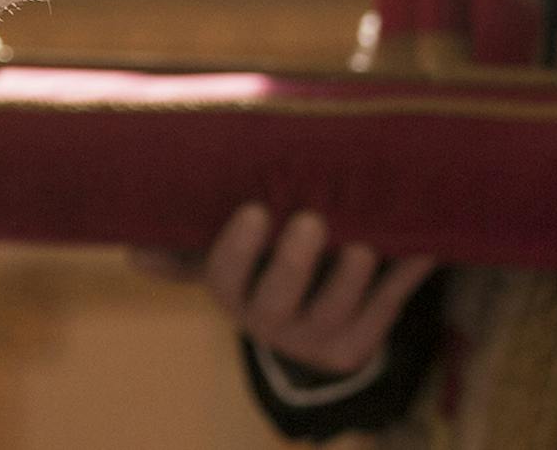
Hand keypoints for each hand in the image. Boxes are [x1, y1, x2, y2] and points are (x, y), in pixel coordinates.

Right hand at [182, 202, 436, 375]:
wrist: (304, 314)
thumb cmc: (259, 257)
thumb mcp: (220, 251)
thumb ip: (184, 248)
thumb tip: (132, 253)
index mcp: (233, 292)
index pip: (224, 277)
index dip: (238, 249)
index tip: (255, 210)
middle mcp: (268, 323)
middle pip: (277, 304)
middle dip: (293, 266)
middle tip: (311, 222)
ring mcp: (315, 339)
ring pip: (334, 317)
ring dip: (351, 282)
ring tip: (364, 246)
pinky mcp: (356, 347)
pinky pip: (385, 314)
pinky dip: (405, 281)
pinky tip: (424, 250)